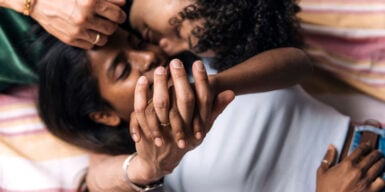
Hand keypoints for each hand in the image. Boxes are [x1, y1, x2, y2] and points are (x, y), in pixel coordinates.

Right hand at [30, 0, 125, 48]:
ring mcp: (78, 30)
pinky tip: (87, 31)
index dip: (120, 11)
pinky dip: (92, 39)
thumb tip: (122, 2)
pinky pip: (91, 45)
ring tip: (98, 25)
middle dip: (113, 23)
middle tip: (109, 18)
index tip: (117, 10)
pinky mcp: (70, 39)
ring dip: (103, 32)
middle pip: (113, 27)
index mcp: (91, 1)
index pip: (118, 12)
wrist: (36, 0)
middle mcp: (85, 17)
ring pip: (104, 39)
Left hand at [127, 59, 232, 183]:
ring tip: (161, 68)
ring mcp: (164, 131)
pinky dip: (141, 94)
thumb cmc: (185, 138)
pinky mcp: (146, 130)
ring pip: (161, 104)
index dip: (202, 81)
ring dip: (161, 85)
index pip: (203, 101)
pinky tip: (143, 78)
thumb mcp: (202, 127)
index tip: (198, 63)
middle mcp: (182, 129)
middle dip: (181, 79)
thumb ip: (214, 109)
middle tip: (177, 61)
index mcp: (198, 126)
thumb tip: (231, 92)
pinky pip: (141, 110)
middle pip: (184, 100)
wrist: (160, 161)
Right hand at [317, 144, 384, 191]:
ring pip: (379, 167)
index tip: (367, 145)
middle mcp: (358, 170)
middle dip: (376, 153)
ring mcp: (366, 180)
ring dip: (381, 162)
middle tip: (378, 152)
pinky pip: (382, 181)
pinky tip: (380, 176)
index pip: (359, 150)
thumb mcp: (322, 172)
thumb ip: (328, 158)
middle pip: (372, 157)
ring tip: (381, 161)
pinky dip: (382, 178)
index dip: (365, 146)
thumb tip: (331, 146)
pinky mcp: (372, 190)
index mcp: (346, 164)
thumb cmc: (325, 189)